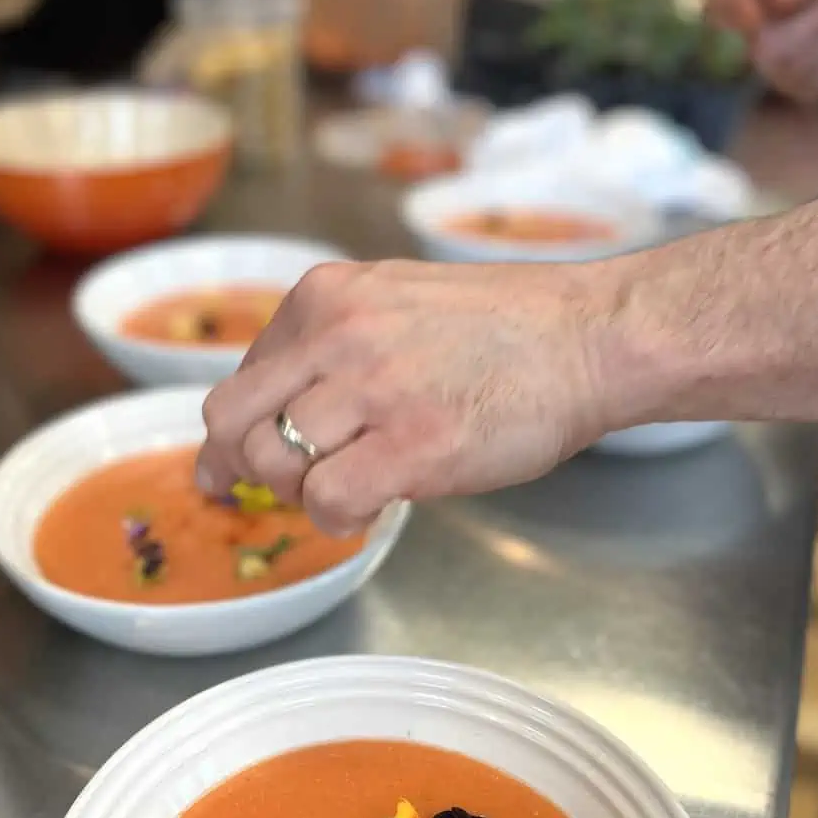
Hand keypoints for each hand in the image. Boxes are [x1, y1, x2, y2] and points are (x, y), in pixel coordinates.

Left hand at [196, 260, 611, 534]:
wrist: (590, 336)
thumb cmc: (506, 330)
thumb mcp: (395, 305)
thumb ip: (330, 349)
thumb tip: (276, 414)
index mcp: (324, 298)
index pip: (240, 380)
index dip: (232, 437)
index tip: (227, 470)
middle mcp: (335, 336)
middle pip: (234, 424)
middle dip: (247, 470)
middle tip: (282, 492)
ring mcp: (372, 389)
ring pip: (275, 465)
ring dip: (301, 495)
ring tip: (349, 491)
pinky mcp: (411, 445)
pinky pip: (326, 500)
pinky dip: (335, 519)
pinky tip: (368, 510)